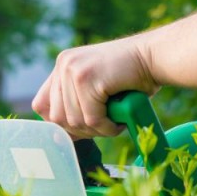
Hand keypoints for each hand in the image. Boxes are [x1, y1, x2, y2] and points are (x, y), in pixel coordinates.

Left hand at [31, 35, 156, 137]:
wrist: (155, 57)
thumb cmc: (132, 78)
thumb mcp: (95, 90)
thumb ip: (75, 106)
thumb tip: (57, 139)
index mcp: (62, 65)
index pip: (41, 105)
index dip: (59, 123)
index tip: (81, 129)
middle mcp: (63, 64)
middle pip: (56, 117)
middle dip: (81, 130)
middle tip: (103, 127)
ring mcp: (73, 69)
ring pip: (74, 120)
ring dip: (97, 130)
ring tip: (114, 122)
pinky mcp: (87, 78)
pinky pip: (92, 119)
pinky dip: (107, 128)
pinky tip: (119, 121)